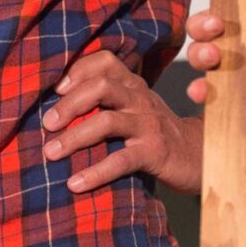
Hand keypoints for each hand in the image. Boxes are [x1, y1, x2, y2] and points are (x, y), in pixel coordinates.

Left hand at [43, 51, 202, 194]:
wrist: (198, 156)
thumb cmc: (155, 132)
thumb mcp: (134, 109)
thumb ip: (106, 102)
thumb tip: (57, 109)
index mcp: (133, 85)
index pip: (104, 62)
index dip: (78, 71)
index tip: (56, 90)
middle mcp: (140, 99)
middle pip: (101, 86)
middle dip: (69, 104)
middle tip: (48, 123)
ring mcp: (148, 125)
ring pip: (107, 121)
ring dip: (74, 137)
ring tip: (51, 152)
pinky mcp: (154, 152)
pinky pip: (121, 161)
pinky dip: (95, 173)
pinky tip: (75, 184)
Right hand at [182, 0, 245, 103]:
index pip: (214, 19)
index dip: (204, 22)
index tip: (218, 22)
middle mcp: (242, 48)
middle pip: (204, 47)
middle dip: (200, 48)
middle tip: (215, 48)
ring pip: (208, 76)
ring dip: (200, 76)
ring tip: (210, 78)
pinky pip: (226, 106)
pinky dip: (210, 104)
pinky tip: (209, 100)